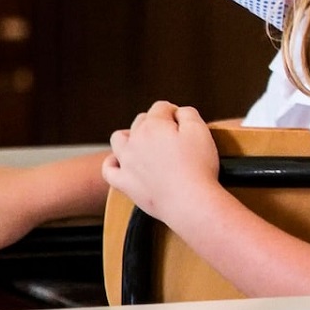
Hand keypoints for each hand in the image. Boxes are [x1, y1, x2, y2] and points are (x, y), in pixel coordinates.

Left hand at [103, 102, 223, 224]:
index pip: (161, 107)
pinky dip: (113, 163)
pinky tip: (121, 162)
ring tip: (144, 143)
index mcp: (154, 126)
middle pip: (141, 121)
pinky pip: (109, 169)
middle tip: (173, 136)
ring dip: (129, 136)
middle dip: (156, 123)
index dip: (175, 112)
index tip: (185, 123)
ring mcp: (127, 162)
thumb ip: (188, 114)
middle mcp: (135, 140)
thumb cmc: (197, 168)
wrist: (189, 202)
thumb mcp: (200, 131)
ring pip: (119, 139)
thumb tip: (179, 112)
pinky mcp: (125, 183)